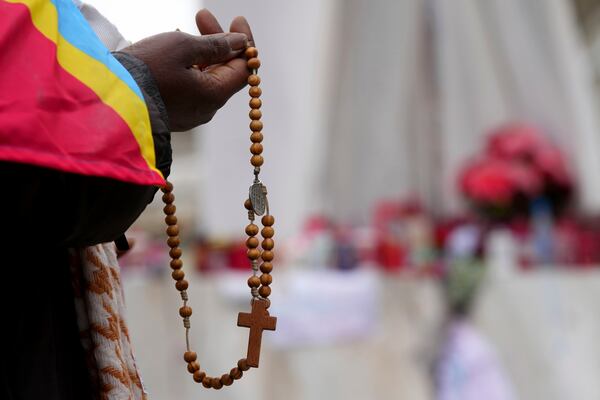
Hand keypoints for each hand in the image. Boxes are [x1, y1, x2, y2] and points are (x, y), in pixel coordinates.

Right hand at [122, 9, 254, 130]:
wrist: (108, 100)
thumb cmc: (146, 71)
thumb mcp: (182, 47)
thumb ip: (215, 45)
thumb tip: (240, 43)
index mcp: (214, 95)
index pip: (243, 69)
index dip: (245, 44)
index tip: (238, 20)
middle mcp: (206, 108)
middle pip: (224, 72)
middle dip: (218, 42)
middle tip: (202, 15)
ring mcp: (189, 113)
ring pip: (205, 79)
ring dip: (201, 53)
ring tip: (181, 31)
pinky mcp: (173, 113)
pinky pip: (189, 88)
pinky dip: (188, 67)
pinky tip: (172, 51)